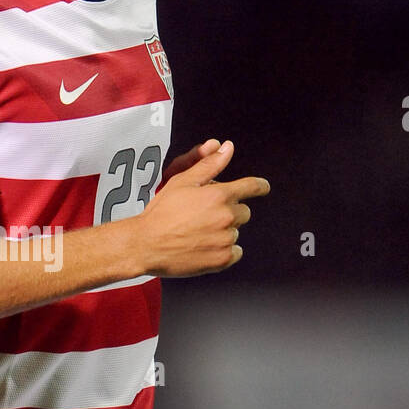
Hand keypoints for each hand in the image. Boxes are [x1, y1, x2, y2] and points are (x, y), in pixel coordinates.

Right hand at [136, 140, 269, 276]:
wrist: (146, 244)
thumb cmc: (161, 212)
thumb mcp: (183, 182)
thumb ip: (209, 164)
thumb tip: (227, 148)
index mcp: (219, 195)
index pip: (252, 187)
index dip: (259, 186)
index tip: (263, 187)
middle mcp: (227, 217)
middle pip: (244, 212)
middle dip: (230, 211)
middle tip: (205, 216)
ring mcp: (226, 240)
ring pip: (236, 232)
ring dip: (223, 231)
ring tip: (198, 233)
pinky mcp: (222, 260)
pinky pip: (235, 252)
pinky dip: (224, 251)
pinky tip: (205, 247)